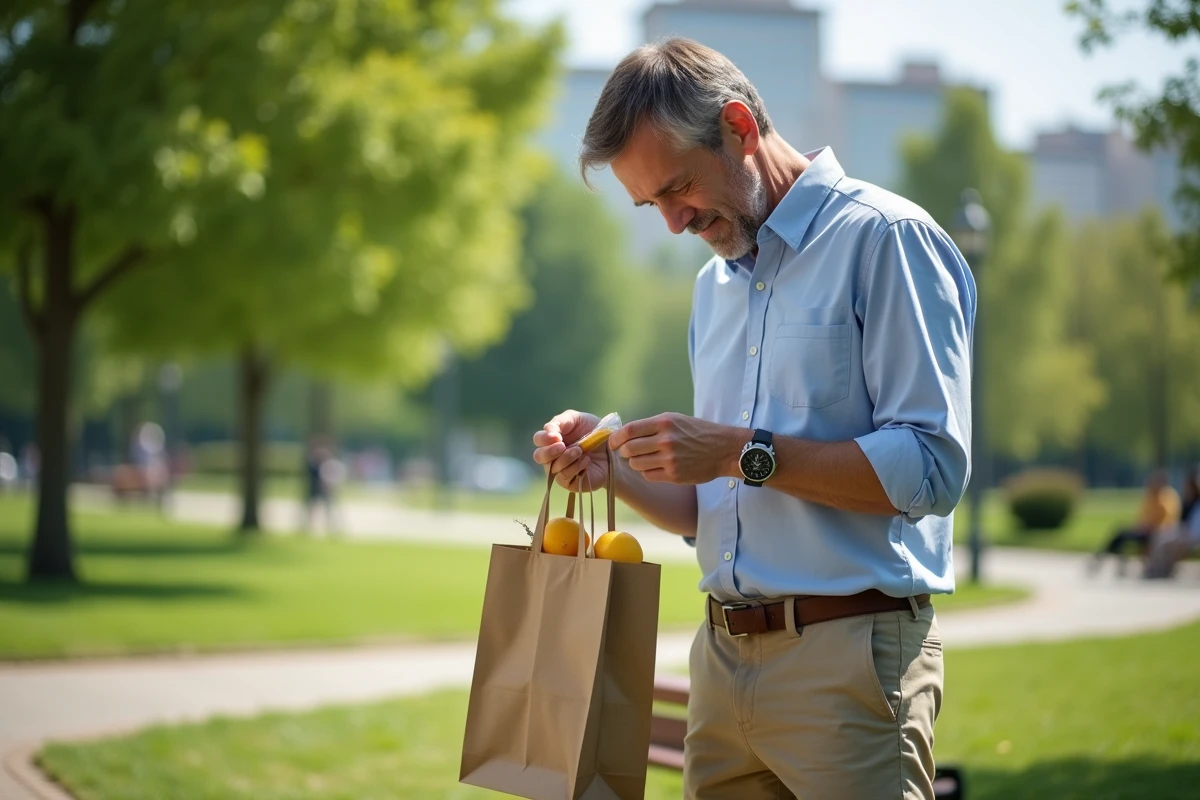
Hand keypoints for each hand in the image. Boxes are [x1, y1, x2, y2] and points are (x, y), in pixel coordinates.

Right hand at [531, 410, 608, 490]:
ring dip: (566, 458)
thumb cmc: (593, 432)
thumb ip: (560, 421)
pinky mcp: (570, 483)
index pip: (538, 439)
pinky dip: (575, 467)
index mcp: (552, 440)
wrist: (612, 449)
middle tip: (563, 446)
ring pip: (553, 468)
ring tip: (580, 451)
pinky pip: (565, 478)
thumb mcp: (577, 419)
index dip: (544, 438)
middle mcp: (552, 456)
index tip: (556, 436)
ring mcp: (560, 470)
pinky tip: (586, 460)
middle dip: (549, 451)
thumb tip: (548, 430)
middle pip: (539, 456)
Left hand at [609, 413, 740, 484]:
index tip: (613, 442)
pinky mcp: (674, 475)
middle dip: (624, 452)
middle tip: (628, 452)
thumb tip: (624, 434)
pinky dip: (648, 472)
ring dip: (636, 463)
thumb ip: (651, 426)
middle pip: (628, 450)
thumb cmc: (697, 432)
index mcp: (664, 423)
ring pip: (636, 464)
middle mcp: (666, 440)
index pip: (629, 431)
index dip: (616, 438)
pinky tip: (657, 467)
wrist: (724, 449)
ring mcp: (670, 459)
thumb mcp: (675, 420)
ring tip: (646, 459)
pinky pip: (648, 476)